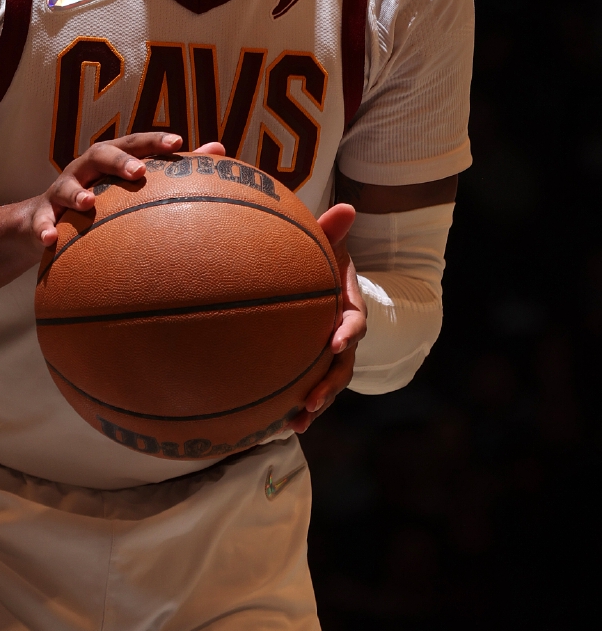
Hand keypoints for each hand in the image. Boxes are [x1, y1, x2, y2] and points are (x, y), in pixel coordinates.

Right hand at [27, 133, 225, 246]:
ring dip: (77, 193)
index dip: (154, 141)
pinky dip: (44, 228)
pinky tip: (50, 239)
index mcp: (111, 160)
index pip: (135, 143)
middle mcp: (85, 169)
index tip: (178, 143)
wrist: (42, 221)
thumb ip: (171, 169)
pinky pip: (40, 221)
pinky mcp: (40, 214)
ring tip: (89, 203)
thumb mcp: (129, 184)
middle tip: (139, 172)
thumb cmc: (100, 199)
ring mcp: (60, 190)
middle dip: (119, 160)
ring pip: (66, 185)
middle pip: (101, 154)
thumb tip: (220, 149)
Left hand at [287, 203, 365, 433]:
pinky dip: (295, 405)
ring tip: (296, 422)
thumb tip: (347, 206)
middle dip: (330, 384)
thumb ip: (331, 229)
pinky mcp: (311, 363)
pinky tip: (275, 423)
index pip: (355, 321)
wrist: (316, 276)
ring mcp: (328, 353)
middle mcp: (343, 333)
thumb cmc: (320, 257)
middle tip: (312, 399)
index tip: (335, 342)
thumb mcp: (327, 242)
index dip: (349, 333)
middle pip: (344, 364)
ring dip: (315, 404)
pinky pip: (307, 387)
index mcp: (349, 304)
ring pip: (327, 383)